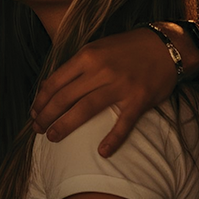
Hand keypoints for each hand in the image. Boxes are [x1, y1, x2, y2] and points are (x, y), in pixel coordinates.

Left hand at [29, 28, 176, 156]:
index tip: (34, 111)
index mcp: (87, 56)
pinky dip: (112, 139)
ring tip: (52, 137)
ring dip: (65, 125)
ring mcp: (120, 86)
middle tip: (37, 128)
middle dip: (47, 114)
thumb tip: (53, 85)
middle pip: (66, 96)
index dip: (42, 99)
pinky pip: (123, 123)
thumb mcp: (97, 47)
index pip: (56, 80)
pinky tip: (102, 152)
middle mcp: (100, 70)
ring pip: (85, 109)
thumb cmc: (127, 47)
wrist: (164, 46)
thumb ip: (77, 65)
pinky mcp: (138, 100)